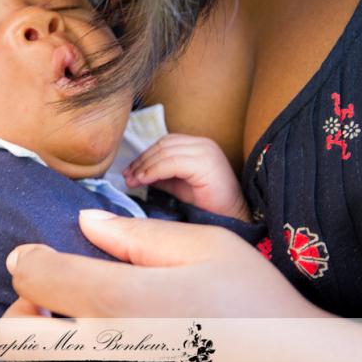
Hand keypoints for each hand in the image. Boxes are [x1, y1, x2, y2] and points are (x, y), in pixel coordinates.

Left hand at [0, 212, 348, 361]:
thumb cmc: (259, 308)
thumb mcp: (208, 249)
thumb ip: (137, 236)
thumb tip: (86, 224)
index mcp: (119, 301)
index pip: (32, 274)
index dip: (29, 258)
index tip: (38, 257)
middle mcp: (101, 356)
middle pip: (11, 336)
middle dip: (20, 313)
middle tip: (48, 306)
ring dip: (33, 356)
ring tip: (66, 341)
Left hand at [122, 134, 248, 220]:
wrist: (234, 218)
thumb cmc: (208, 204)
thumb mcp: (178, 185)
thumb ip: (160, 175)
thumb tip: (135, 173)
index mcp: (198, 145)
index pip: (164, 143)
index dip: (144, 156)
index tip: (129, 172)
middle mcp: (203, 144)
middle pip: (163, 144)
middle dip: (142, 161)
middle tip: (128, 177)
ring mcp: (206, 151)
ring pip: (165, 152)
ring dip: (145, 166)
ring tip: (133, 180)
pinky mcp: (206, 163)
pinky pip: (172, 162)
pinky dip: (155, 170)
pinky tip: (144, 180)